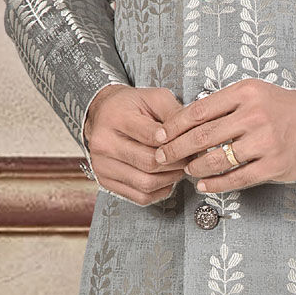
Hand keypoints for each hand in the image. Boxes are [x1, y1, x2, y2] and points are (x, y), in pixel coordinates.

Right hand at [83, 82, 187, 204]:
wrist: (102, 114)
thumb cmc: (129, 105)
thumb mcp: (153, 98)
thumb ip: (174, 113)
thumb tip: (194, 133)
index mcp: (116, 118)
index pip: (151, 137)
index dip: (176, 142)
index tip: (188, 142)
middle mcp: (104, 143)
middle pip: (149, 163)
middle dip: (176, 163)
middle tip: (188, 157)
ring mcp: (102, 165)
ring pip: (146, 183)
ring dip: (169, 179)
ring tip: (177, 167)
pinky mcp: (105, 181)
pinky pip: (139, 196)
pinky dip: (158, 191)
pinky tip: (164, 178)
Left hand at [149, 79, 295, 192]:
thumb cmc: (286, 108)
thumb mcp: (256, 93)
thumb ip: (225, 104)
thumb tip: (186, 121)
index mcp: (245, 93)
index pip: (198, 111)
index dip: (173, 127)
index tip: (158, 137)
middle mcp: (254, 115)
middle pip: (202, 136)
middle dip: (175, 150)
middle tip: (160, 158)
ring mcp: (265, 141)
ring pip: (217, 159)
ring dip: (195, 168)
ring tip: (187, 171)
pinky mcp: (274, 165)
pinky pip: (237, 178)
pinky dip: (216, 184)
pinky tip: (204, 185)